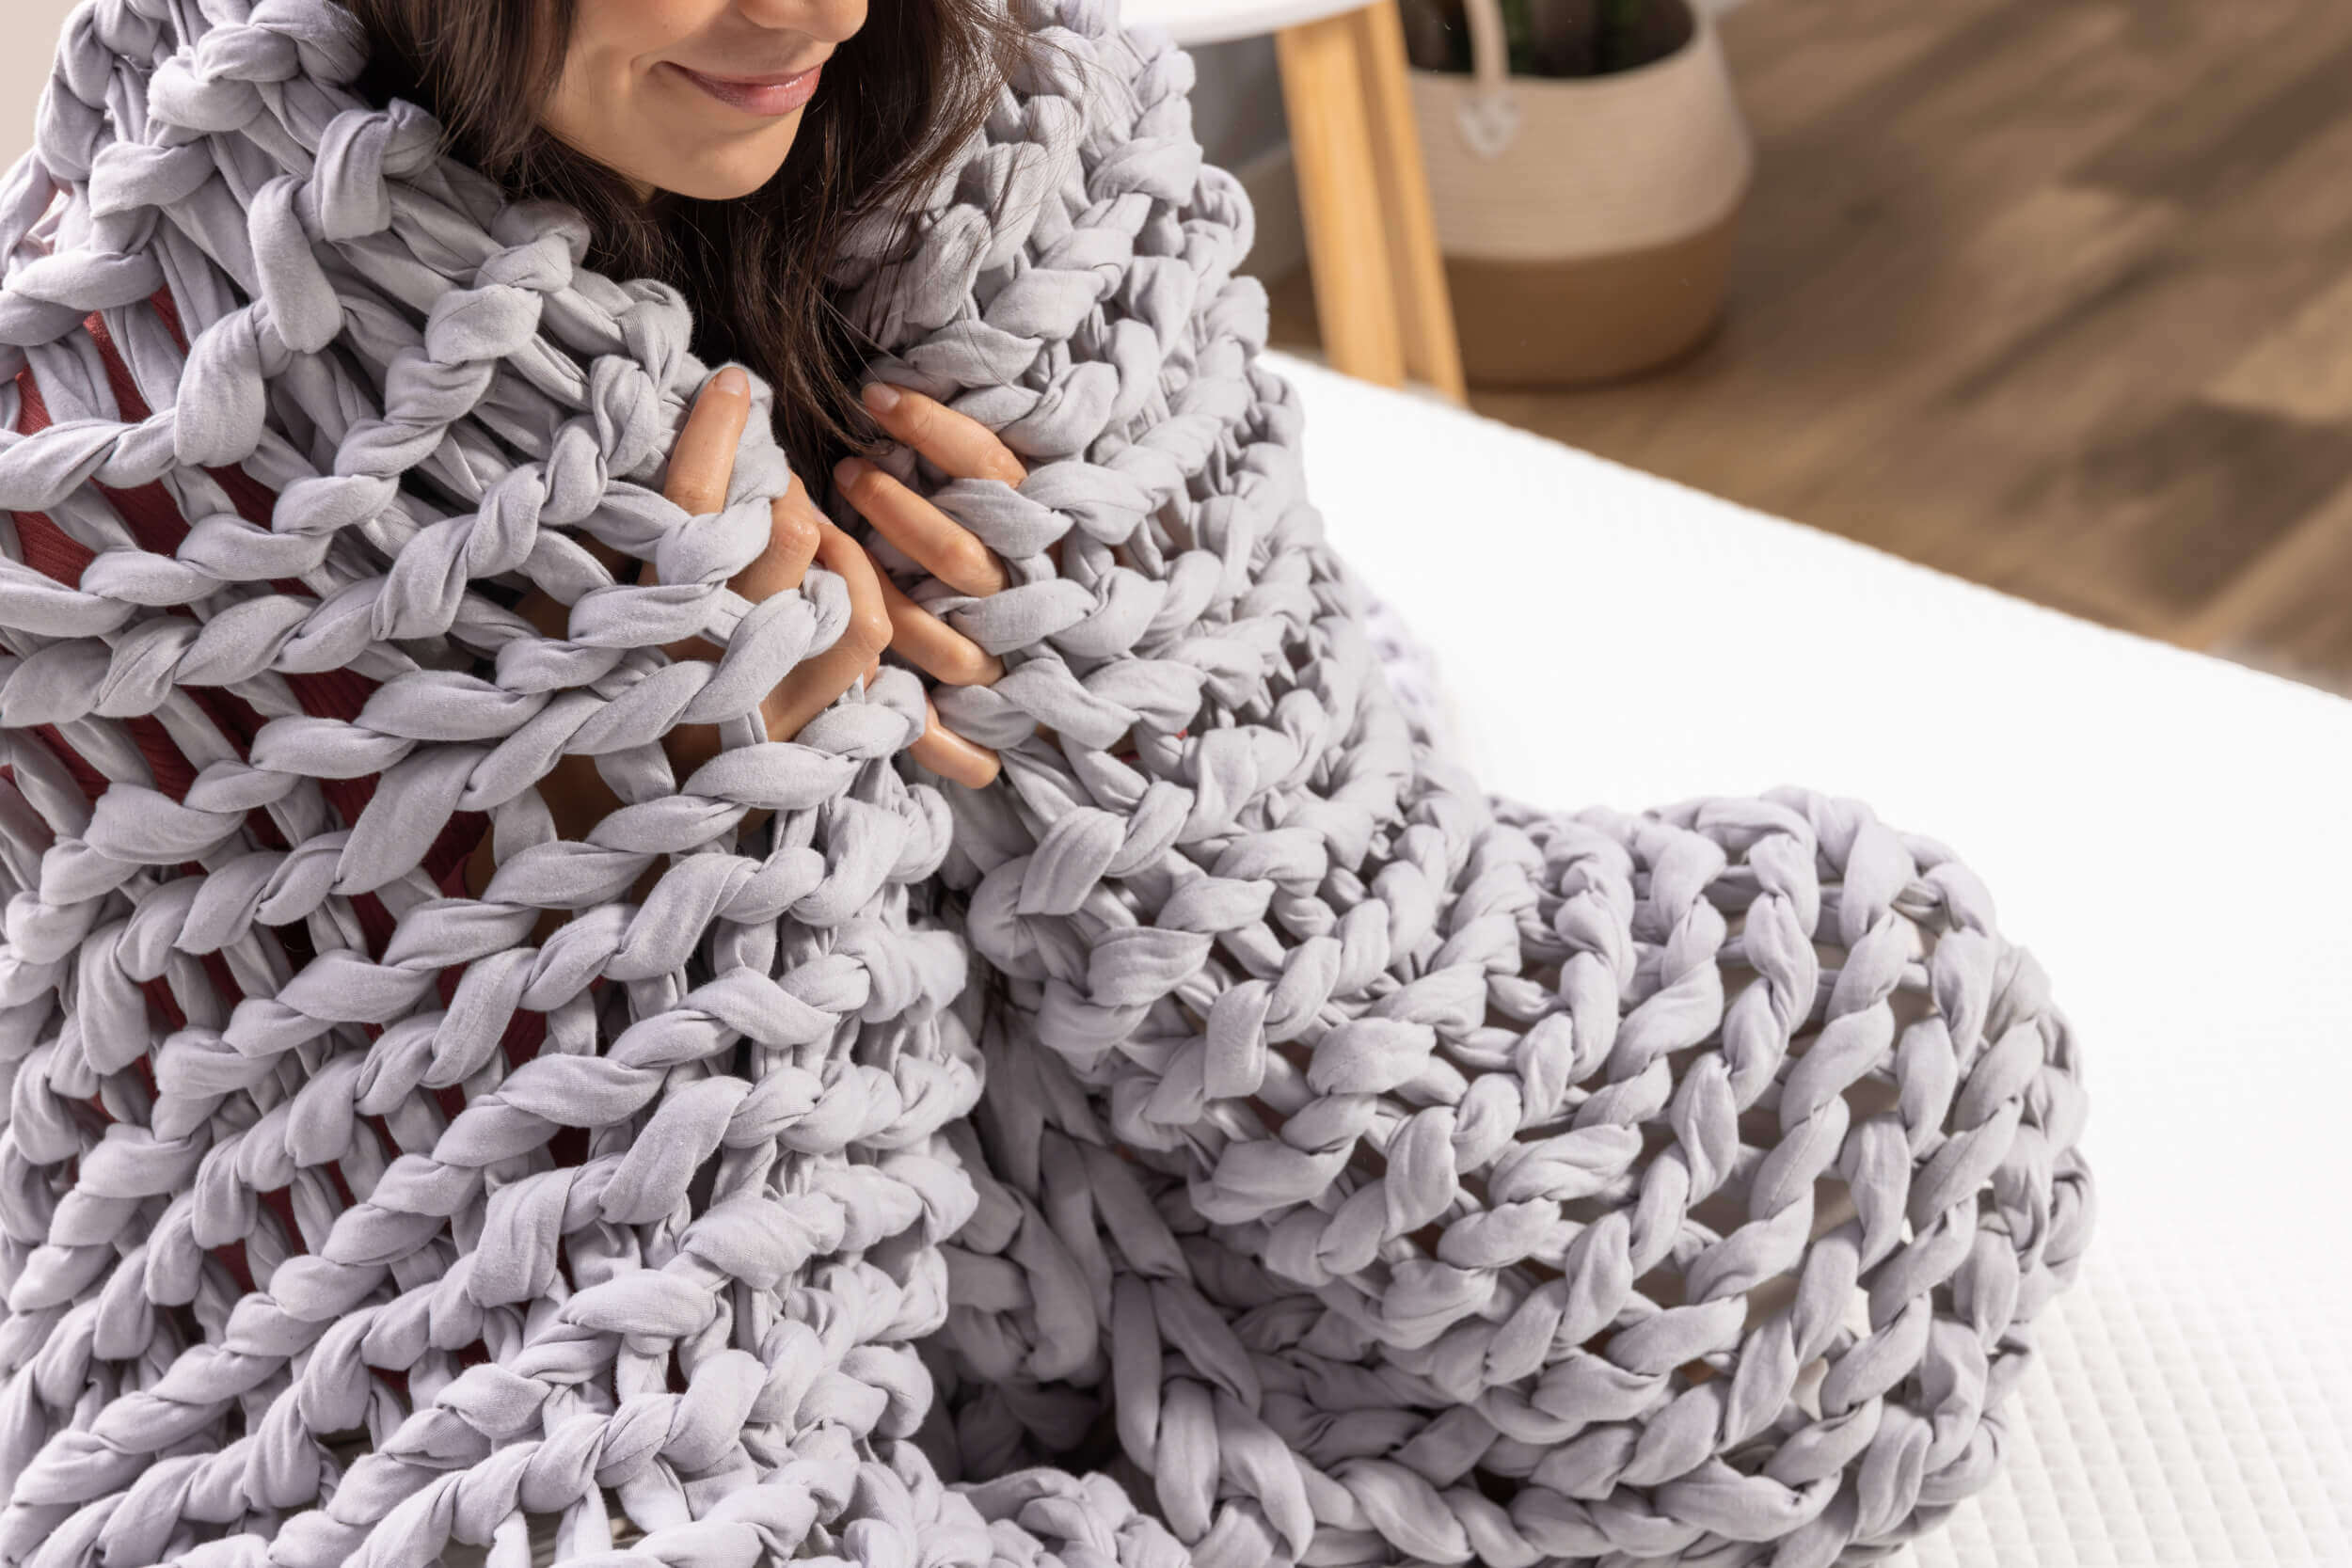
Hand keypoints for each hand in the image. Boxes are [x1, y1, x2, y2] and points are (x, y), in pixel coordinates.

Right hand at [462, 368, 1011, 900]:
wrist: (604, 867)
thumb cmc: (565, 734)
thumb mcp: (555, 638)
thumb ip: (589, 552)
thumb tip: (615, 451)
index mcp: (641, 637)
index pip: (691, 505)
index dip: (718, 431)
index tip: (732, 382)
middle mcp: (716, 673)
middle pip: (781, 543)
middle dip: (779, 485)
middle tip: (766, 470)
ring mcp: (777, 715)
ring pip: (845, 603)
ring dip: (833, 549)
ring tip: (806, 529)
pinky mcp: (814, 745)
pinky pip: (869, 662)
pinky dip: (860, 607)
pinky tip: (834, 586)